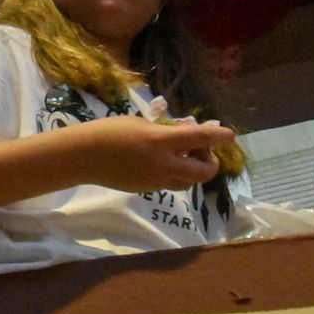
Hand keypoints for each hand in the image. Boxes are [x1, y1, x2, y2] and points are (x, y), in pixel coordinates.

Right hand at [83, 117, 235, 191]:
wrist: (83, 157)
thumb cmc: (109, 131)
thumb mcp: (140, 124)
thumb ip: (164, 131)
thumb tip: (182, 135)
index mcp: (162, 141)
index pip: (201, 139)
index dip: (220, 137)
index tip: (230, 135)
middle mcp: (164, 164)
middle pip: (204, 171)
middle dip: (210, 161)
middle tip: (200, 149)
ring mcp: (157, 181)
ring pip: (190, 182)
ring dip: (193, 169)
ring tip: (181, 156)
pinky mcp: (147, 190)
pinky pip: (171, 184)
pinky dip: (175, 173)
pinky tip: (160, 162)